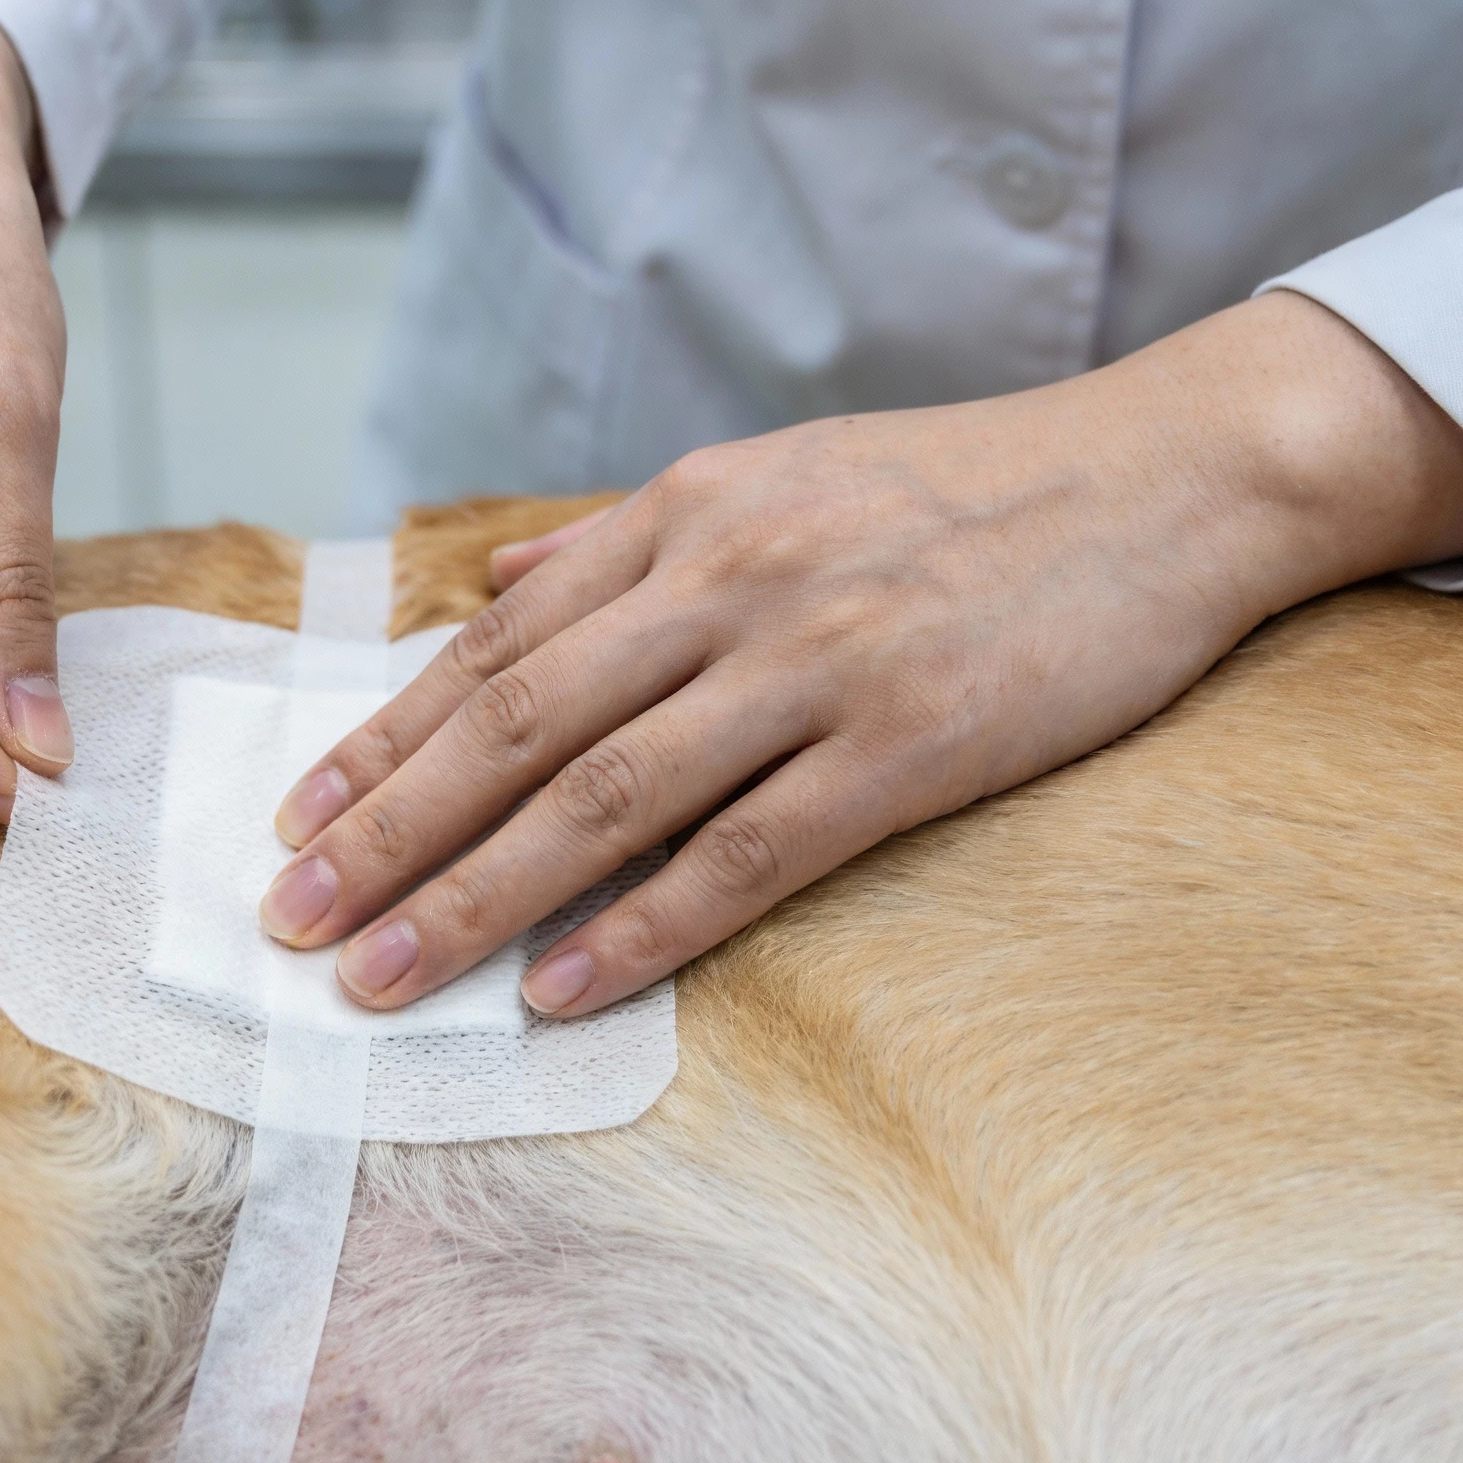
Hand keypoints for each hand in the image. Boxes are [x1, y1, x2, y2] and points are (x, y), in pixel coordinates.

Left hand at [258, 293, 1462, 1014]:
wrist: (1169, 475)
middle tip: (292, 922)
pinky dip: (643, 929)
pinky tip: (562, 992)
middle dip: (389, 831)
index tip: (298, 817)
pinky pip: (746, 855)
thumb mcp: (778, 470)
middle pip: (517, 725)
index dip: (385, 736)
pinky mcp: (908, 746)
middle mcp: (729, 581)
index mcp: (688, 513)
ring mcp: (817, 664)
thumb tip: (494, 581)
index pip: (496, 641)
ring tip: (383, 978)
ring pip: (605, 797)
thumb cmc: (967, 485)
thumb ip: (626, 534)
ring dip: (477, 898)